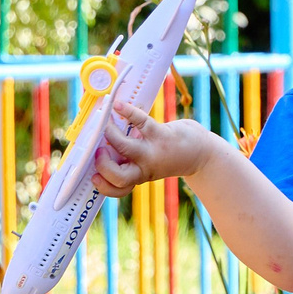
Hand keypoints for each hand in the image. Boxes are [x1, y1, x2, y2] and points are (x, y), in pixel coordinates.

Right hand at [96, 103, 234, 196]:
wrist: (200, 153)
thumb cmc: (164, 154)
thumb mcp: (145, 163)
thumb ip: (123, 158)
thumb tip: (94, 143)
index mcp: (137, 175)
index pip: (117, 188)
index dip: (102, 186)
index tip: (92, 176)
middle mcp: (144, 167)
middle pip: (119, 177)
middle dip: (103, 166)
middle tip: (98, 152)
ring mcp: (152, 151)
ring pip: (126, 148)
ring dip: (110, 134)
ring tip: (102, 123)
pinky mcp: (161, 134)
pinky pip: (141, 121)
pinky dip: (127, 111)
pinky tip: (117, 105)